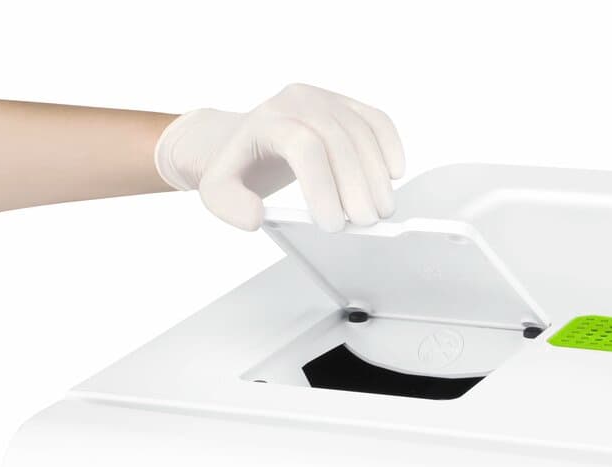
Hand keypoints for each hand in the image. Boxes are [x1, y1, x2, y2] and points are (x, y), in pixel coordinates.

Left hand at [154, 84, 404, 231]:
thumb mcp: (217, 190)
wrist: (239, 139)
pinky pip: (376, 120)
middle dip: (357, 186)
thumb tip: (256, 216)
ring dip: (378, 175)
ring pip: (362, 132)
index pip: (303, 147)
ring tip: (380, 209)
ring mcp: (325, 99)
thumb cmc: (235, 166)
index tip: (333, 223)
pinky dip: (390, 146)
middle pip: (338, 140)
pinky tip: (394, 174)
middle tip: (364, 221)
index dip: (324, 186)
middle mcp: (297, 102)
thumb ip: (231, 206)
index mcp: (266, 120)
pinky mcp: (345, 105)